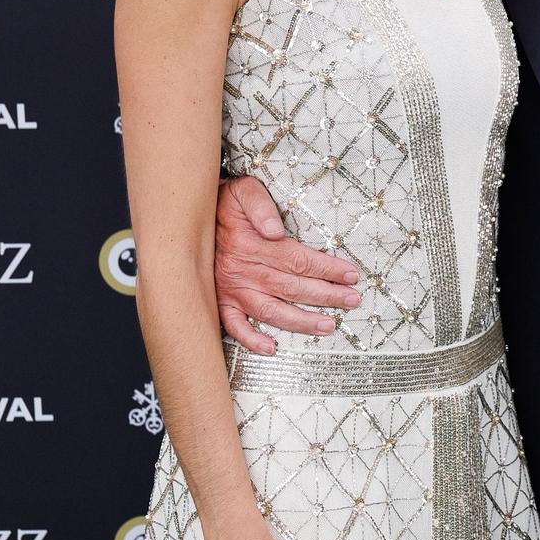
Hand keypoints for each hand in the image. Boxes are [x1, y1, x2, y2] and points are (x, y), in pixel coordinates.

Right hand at [215, 174, 361, 352]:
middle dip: (326, 295)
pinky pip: (234, 326)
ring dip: (301, 321)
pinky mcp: (220, 301)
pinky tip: (271, 348)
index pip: (298, 259)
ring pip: (271, 311)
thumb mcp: (242, 191)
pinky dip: (251, 340)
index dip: (327, 268)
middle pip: (292, 287)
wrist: (187, 220)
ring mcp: (231, 289)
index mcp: (251, 244)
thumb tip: (275, 230)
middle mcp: (242, 270)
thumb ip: (260, 205)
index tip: (350, 274)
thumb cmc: (222, 205)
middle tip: (352, 300)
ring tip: (327, 326)